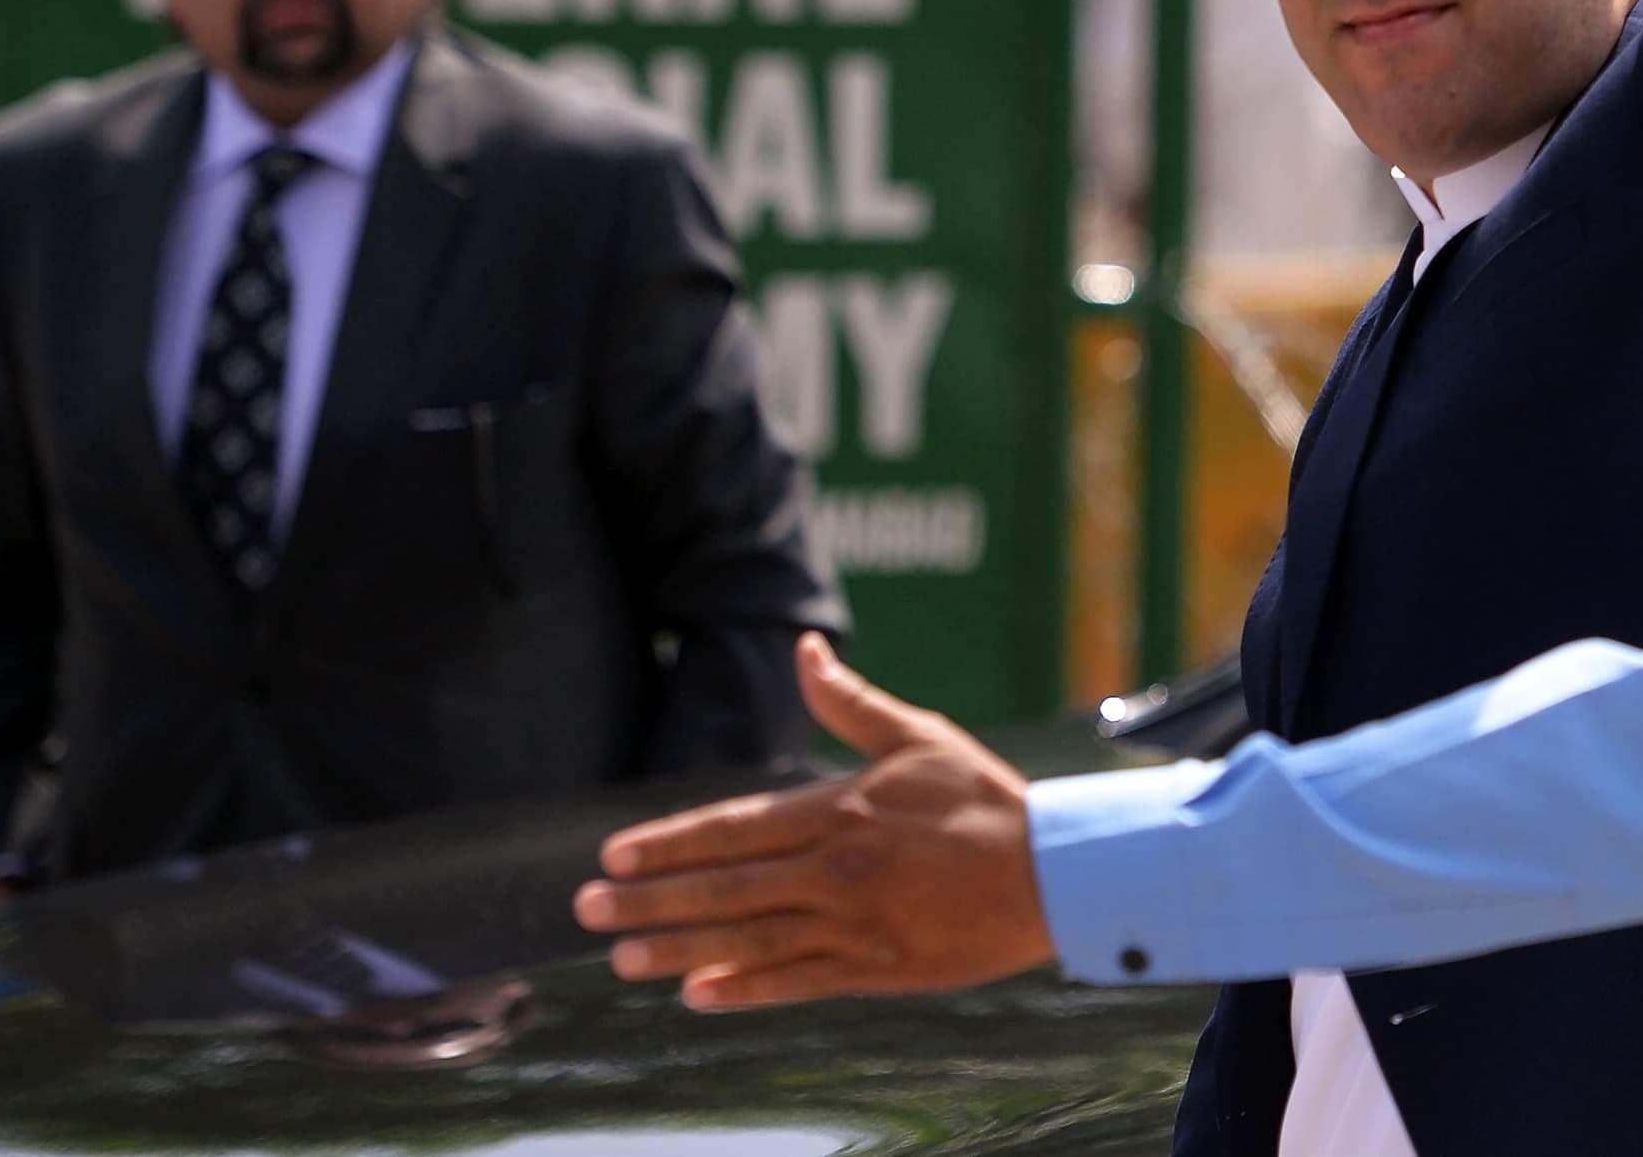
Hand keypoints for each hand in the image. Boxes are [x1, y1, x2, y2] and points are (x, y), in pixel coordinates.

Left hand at [572, 632, 1053, 1008]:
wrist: (1054, 873)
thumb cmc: (986, 799)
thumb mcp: (920, 736)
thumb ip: (851, 703)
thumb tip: (806, 648)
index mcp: (838, 810)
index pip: (732, 829)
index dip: (669, 843)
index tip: (614, 853)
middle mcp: (834, 870)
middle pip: (723, 887)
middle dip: (649, 898)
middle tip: (588, 907)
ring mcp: (853, 925)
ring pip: (747, 939)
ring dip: (678, 949)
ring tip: (622, 957)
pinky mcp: (877, 968)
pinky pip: (796, 982)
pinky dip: (744, 989)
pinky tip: (697, 994)